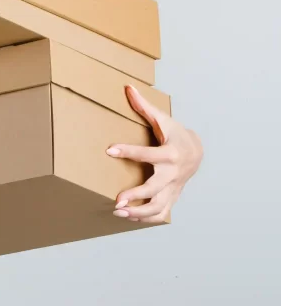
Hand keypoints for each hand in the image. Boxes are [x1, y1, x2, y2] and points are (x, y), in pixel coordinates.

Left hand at [106, 85, 203, 222]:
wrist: (197, 151)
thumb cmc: (175, 134)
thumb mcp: (162, 119)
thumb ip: (143, 106)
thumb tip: (127, 87)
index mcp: (170, 152)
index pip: (148, 153)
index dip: (128, 151)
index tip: (109, 149)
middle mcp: (173, 173)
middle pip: (155, 187)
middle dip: (136, 195)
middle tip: (117, 200)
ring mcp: (173, 188)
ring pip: (159, 206)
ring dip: (139, 212)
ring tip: (118, 212)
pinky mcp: (172, 196)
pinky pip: (161, 213)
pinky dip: (146, 218)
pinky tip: (129, 218)